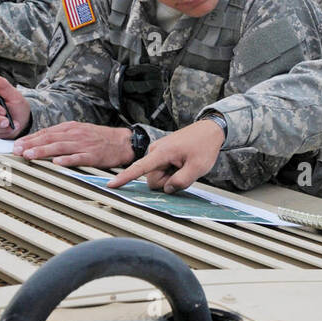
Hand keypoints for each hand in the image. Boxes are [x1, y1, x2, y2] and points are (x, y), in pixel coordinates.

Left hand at [13, 121, 133, 167]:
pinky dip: (68, 159)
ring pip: (60, 147)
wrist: (123, 141)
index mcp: (71, 128)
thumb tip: (41, 140)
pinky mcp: (93, 155)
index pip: (46, 132)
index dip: (30, 138)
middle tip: (17, 150)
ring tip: (30, 155)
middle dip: (31, 144)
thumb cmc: (100, 138)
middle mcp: (75, 134)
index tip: (17, 145)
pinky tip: (58, 162)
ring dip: (44, 151)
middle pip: (50, 138)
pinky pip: (79, 157)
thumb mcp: (80, 131)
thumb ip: (62, 135)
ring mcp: (84, 145)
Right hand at [107, 119, 224, 191]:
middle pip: (153, 179)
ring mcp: (158, 152)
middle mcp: (155, 150)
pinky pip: (163, 170)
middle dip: (168, 181)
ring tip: (185, 165)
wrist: (210, 130)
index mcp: (161, 152)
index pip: (139, 168)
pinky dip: (172, 171)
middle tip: (185, 170)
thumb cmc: (204, 145)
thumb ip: (181, 182)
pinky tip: (183, 163)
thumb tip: (166, 190)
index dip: (125, 178)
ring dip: (171, 176)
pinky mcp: (162, 154)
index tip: (111, 185)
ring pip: (158, 176)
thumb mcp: (197, 168)